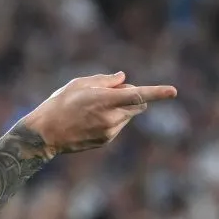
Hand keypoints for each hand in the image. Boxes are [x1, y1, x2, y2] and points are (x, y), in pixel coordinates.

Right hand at [22, 72, 176, 155]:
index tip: (173, 91)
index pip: (138, 95)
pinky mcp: (106, 140)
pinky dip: (112, 118)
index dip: (157, 93)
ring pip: (128, 115)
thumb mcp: (78, 84)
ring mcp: (110, 131)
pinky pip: (118, 125)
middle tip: (111, 91)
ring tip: (93, 107)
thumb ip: (104, 81)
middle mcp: (111, 117)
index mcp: (105, 100)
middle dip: (132, 96)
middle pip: (137, 105)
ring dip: (121, 108)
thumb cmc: (59, 104)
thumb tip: (123, 79)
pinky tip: (90, 119)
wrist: (45, 134)